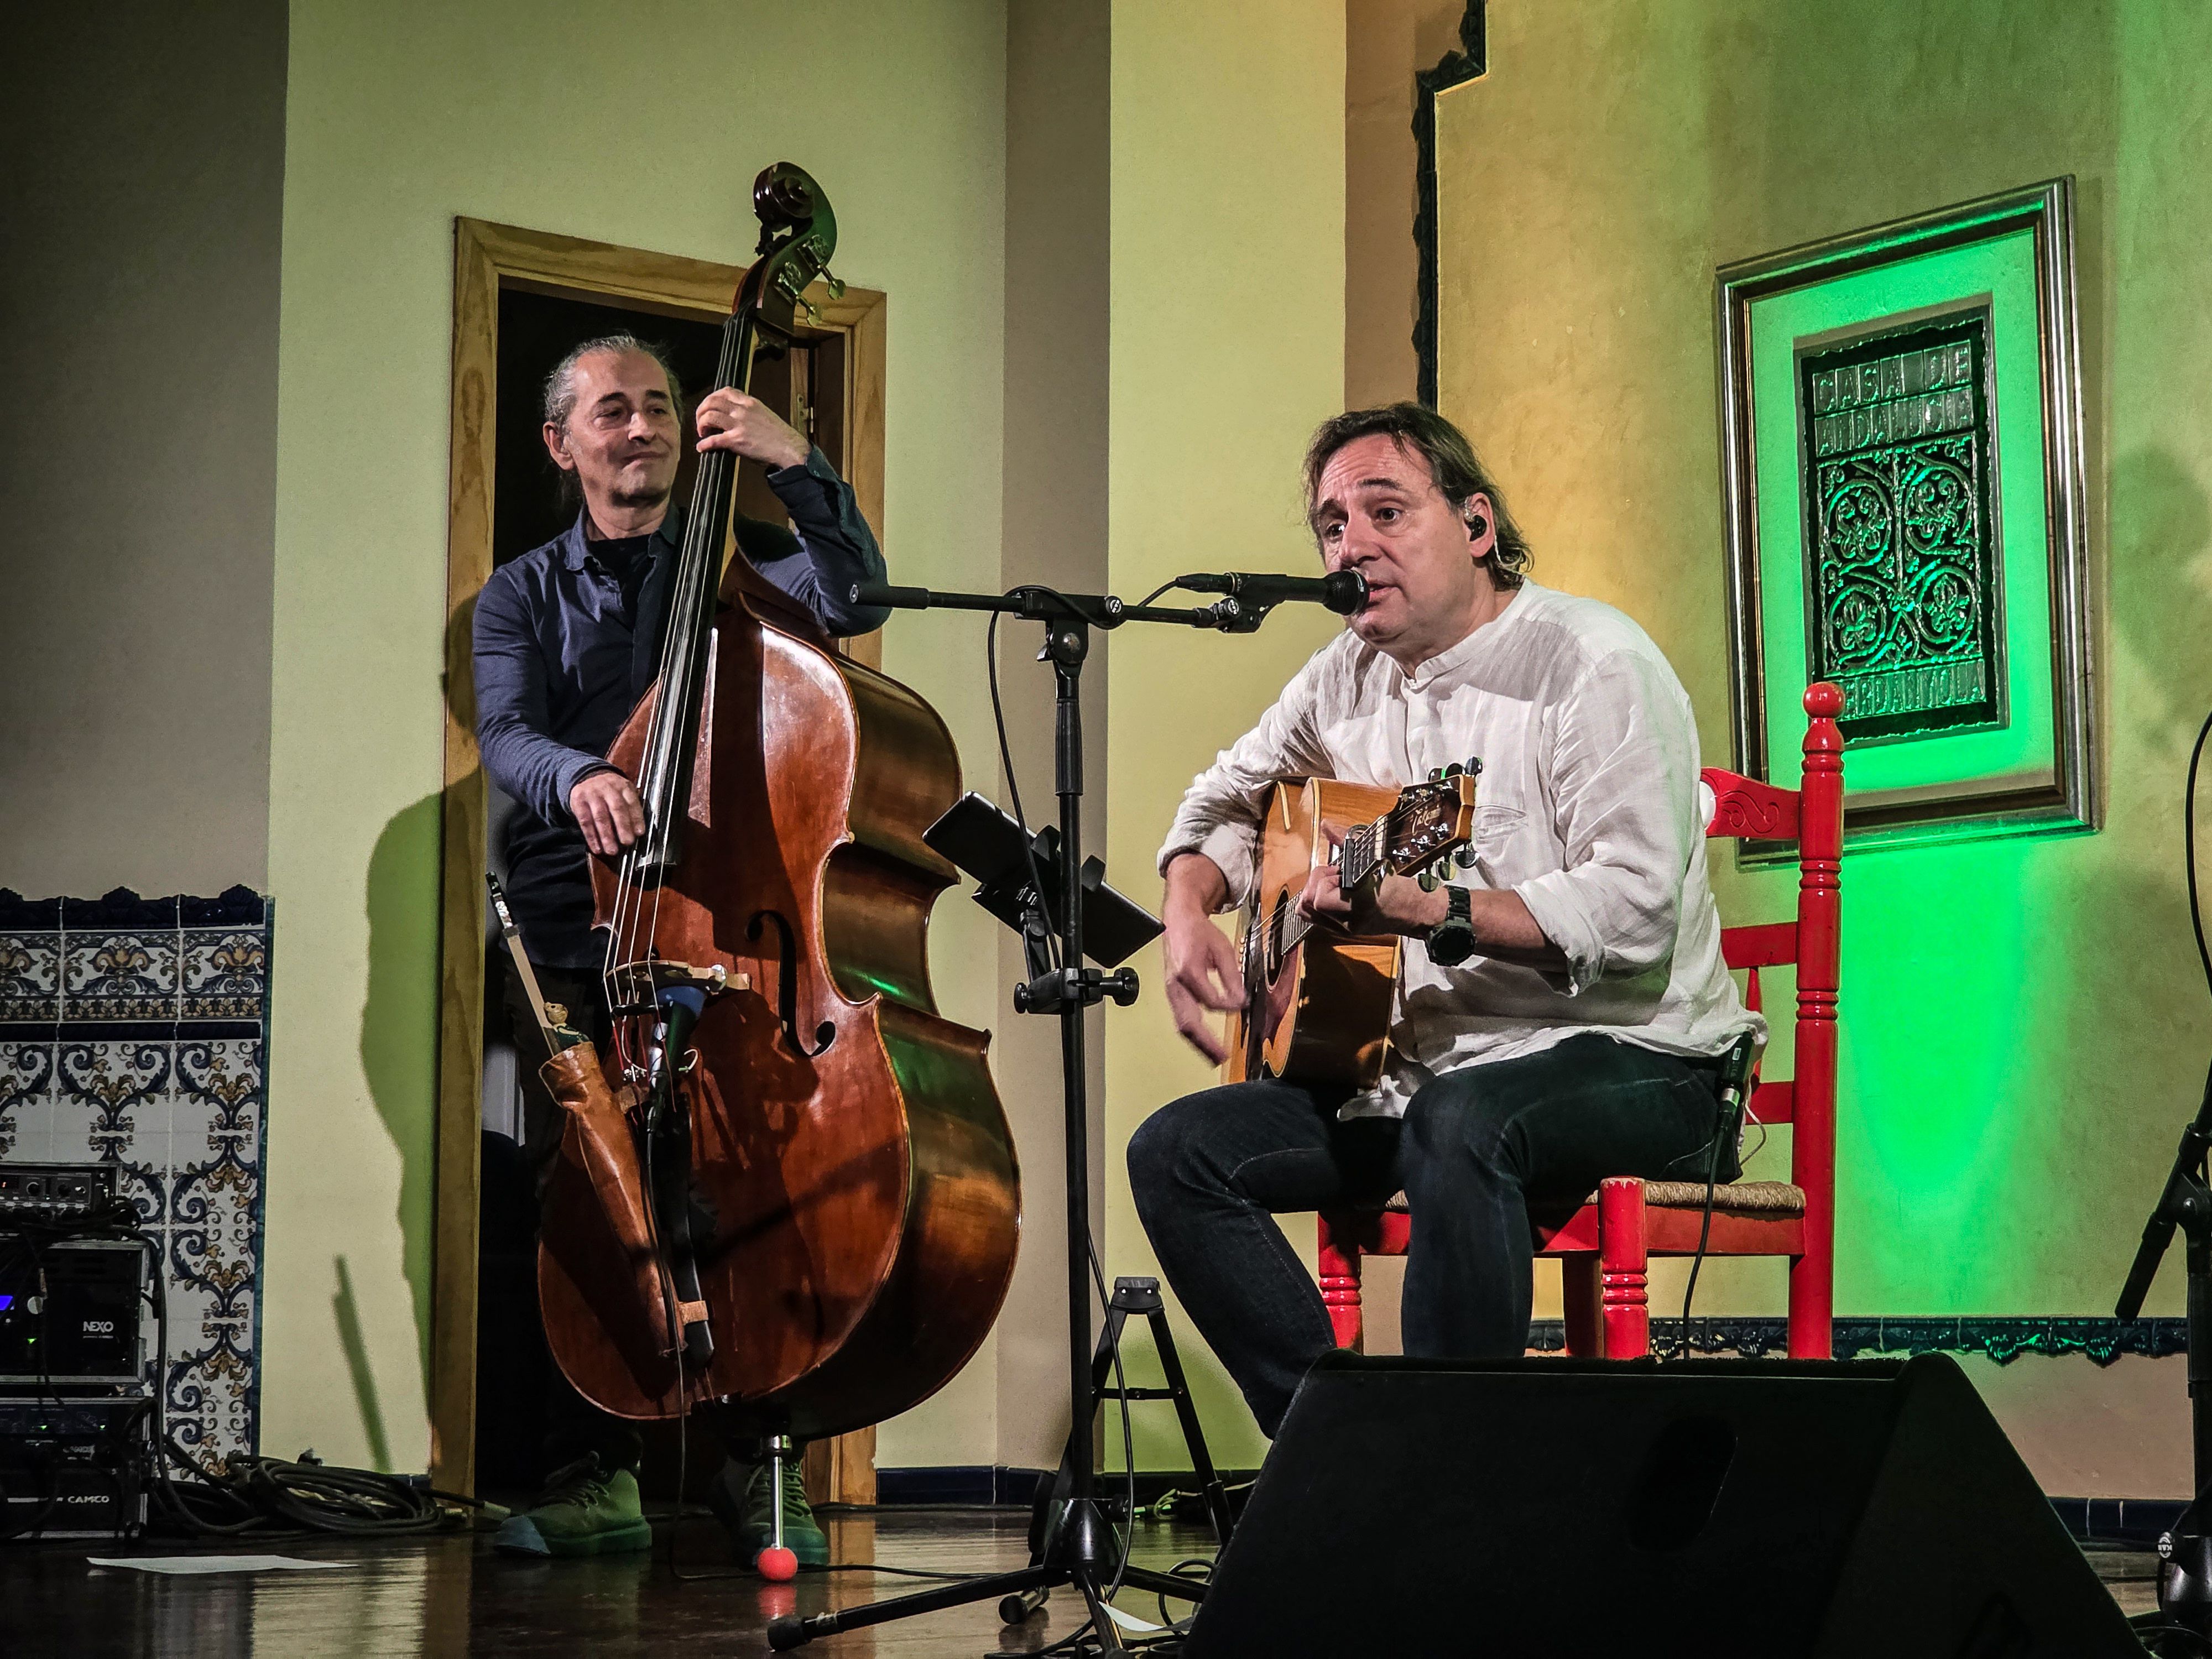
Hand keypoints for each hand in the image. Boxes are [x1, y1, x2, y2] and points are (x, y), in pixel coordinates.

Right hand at [568, 770, 645, 855]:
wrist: (587, 778)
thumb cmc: (610, 792)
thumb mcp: (623, 792)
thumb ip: (631, 808)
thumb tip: (638, 831)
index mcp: (623, 786)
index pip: (631, 802)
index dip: (636, 818)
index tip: (639, 833)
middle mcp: (608, 788)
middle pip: (617, 808)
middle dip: (623, 827)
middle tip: (627, 842)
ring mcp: (592, 794)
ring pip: (600, 817)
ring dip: (606, 836)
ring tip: (612, 850)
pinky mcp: (579, 801)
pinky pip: (585, 821)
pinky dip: (591, 837)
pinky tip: (597, 848)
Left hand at [693, 388, 809, 470]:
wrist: (789, 448)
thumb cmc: (779, 436)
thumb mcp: (764, 415)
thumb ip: (749, 412)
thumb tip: (734, 417)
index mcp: (750, 402)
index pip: (725, 391)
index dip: (712, 398)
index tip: (709, 407)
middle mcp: (743, 410)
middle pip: (712, 401)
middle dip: (701, 410)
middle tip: (701, 421)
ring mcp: (739, 424)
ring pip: (710, 416)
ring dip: (701, 424)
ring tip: (702, 433)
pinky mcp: (737, 440)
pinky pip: (713, 440)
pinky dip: (704, 444)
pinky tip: (702, 447)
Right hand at [1161, 904, 1245, 1065]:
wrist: (1178, 922)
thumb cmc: (1198, 933)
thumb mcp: (1222, 949)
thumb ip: (1232, 977)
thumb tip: (1240, 1001)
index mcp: (1189, 971)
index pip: (1210, 1001)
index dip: (1228, 1006)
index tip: (1241, 1004)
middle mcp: (1176, 985)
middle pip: (1188, 1022)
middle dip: (1205, 1043)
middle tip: (1222, 1057)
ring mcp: (1172, 992)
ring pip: (1182, 1025)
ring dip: (1199, 1045)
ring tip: (1215, 1058)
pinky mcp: (1173, 995)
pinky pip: (1181, 1019)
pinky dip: (1193, 1035)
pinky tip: (1204, 1044)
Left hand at [1294, 827, 1447, 937]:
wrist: (1415, 913)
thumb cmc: (1399, 888)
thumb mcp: (1374, 861)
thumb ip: (1347, 842)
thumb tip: (1326, 825)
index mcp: (1359, 904)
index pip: (1320, 898)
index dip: (1324, 880)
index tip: (1339, 871)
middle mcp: (1348, 921)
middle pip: (1308, 904)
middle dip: (1315, 884)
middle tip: (1333, 876)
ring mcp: (1344, 929)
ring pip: (1307, 912)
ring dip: (1313, 893)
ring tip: (1331, 885)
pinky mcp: (1342, 931)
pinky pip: (1315, 918)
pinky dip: (1316, 902)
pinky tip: (1331, 893)